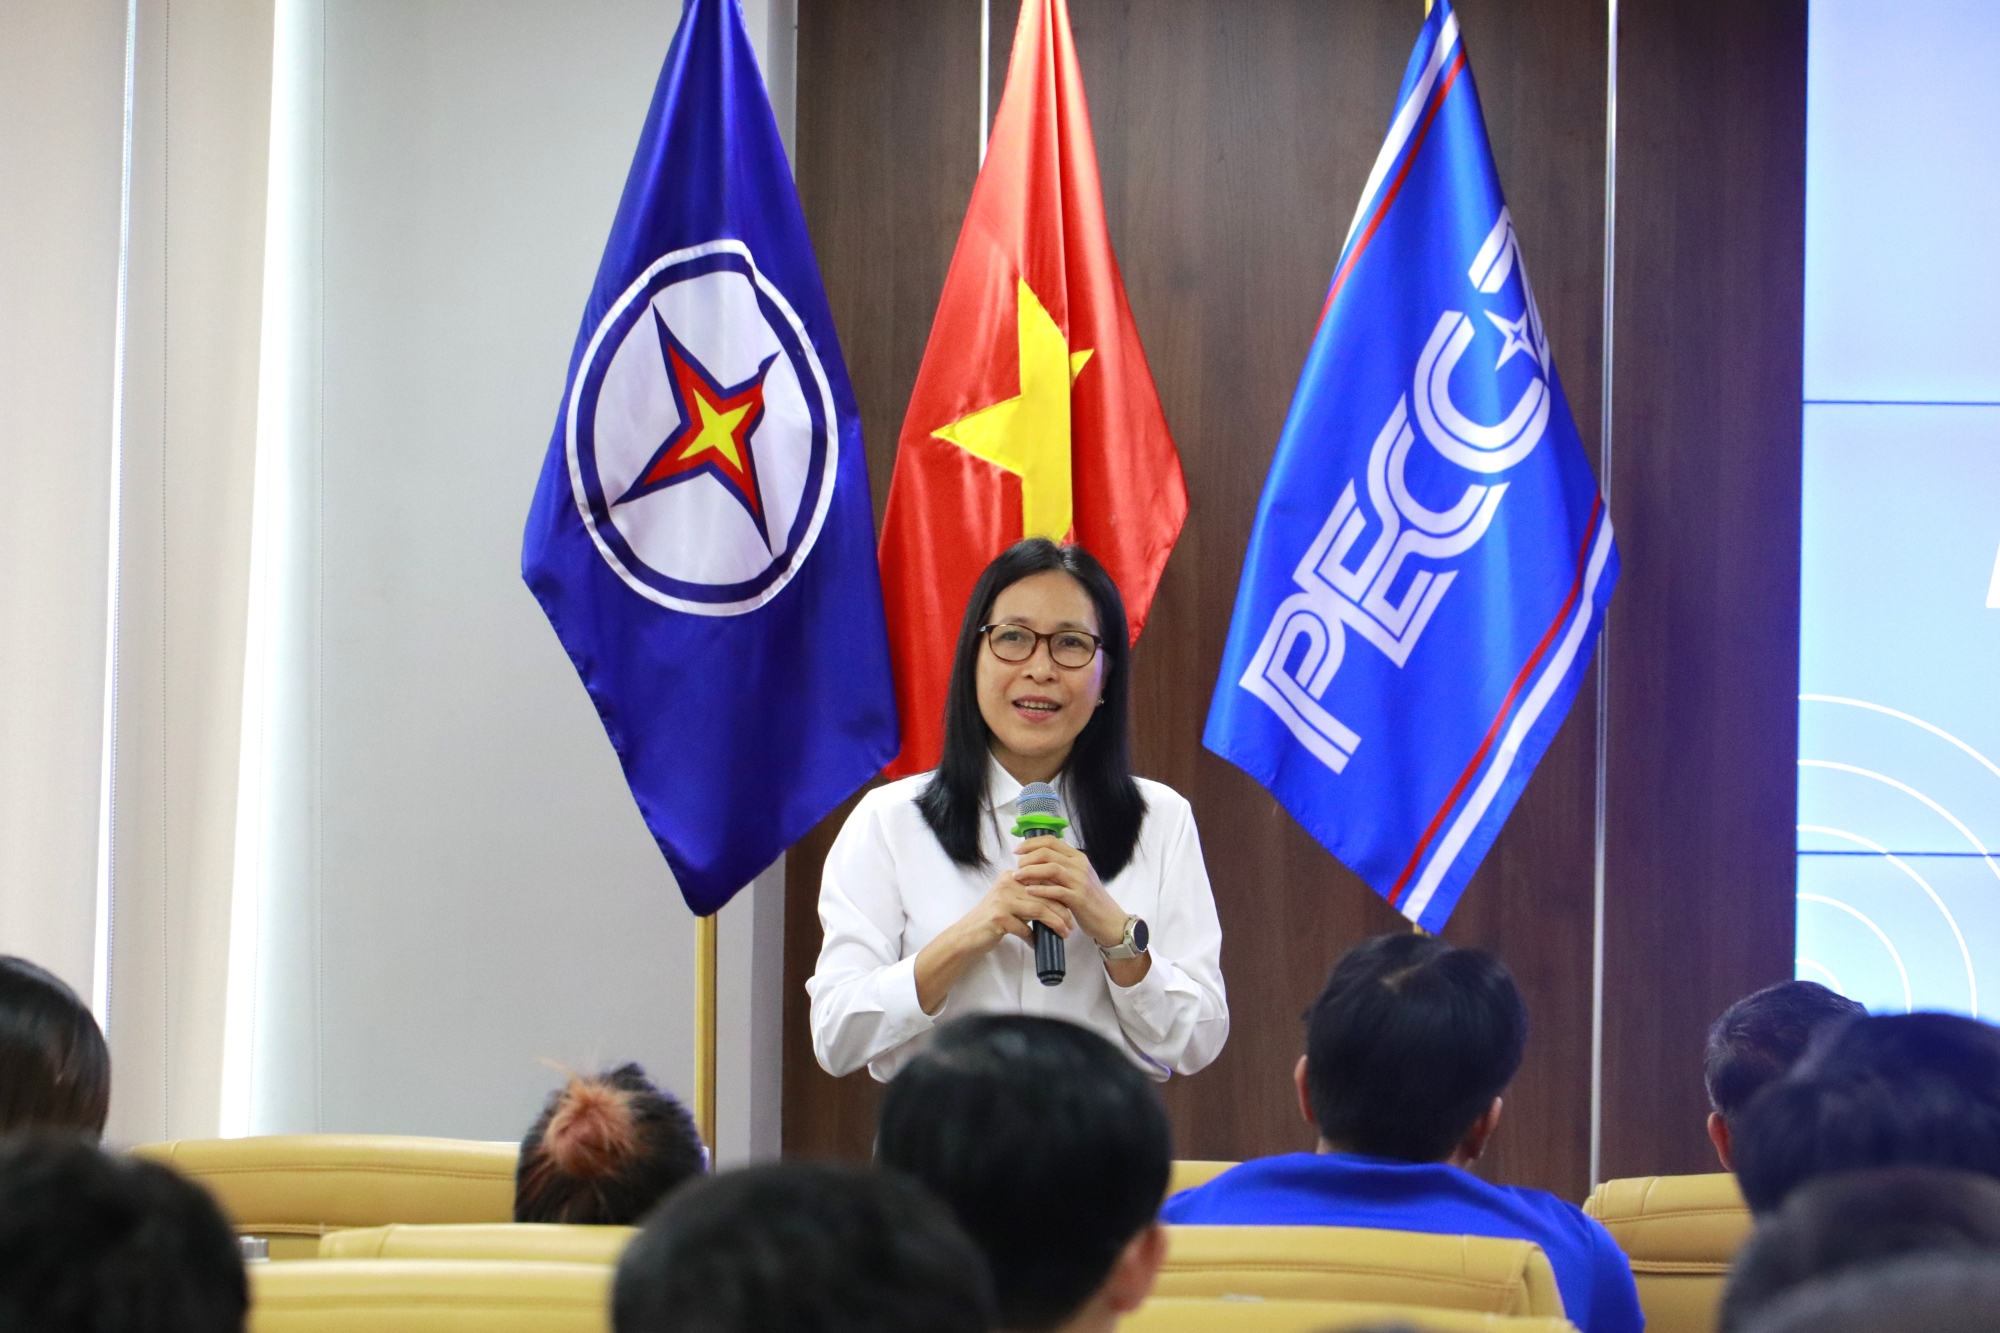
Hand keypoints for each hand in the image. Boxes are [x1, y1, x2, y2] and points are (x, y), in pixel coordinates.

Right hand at [952, 870, 1076, 950]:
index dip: (1060, 894)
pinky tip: (1038, 944)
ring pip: (1038, 910)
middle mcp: (1006, 884)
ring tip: (1064, 933)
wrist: (968, 934)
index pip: (1043, 881)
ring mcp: (1002, 900)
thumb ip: (1028, 897)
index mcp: (1011, 877)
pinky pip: (1025, 928)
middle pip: (1043, 895)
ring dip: (1055, 923)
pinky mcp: (999, 917)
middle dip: (1062, 911)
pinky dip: (1033, 938)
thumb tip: (1058, 903)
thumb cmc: (993, 920)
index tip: (1072, 908)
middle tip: (1071, 924)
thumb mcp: (1011, 902)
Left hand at [1012, 836, 1127, 947]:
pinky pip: (1056, 890)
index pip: (1051, 841)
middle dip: (1027, 858)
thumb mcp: (1077, 878)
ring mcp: (1080, 881)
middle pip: (1048, 852)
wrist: (1109, 919)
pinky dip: (1040, 889)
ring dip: (1031, 871)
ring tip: (1017, 877)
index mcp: (1078, 857)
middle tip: (1016, 867)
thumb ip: (1060, 867)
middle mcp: (1080, 865)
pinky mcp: (1079, 898)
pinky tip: (1028, 891)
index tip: (1017, 850)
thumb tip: (1034, 861)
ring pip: (1051, 868)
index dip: (1031, 843)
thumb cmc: (1089, 899)